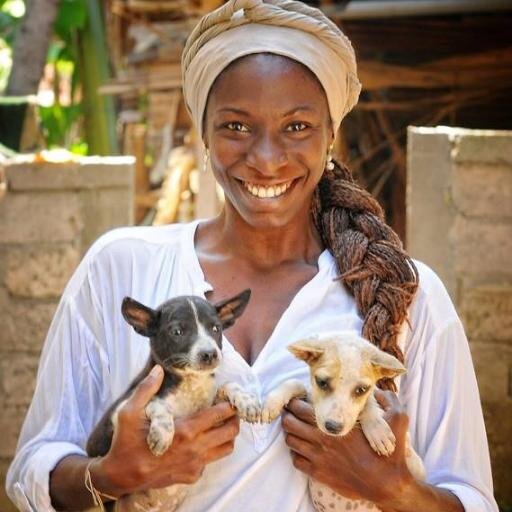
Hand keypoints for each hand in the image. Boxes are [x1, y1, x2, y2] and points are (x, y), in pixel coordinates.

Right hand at [93, 365, 239, 495]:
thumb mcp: (129, 412)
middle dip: (235, 418)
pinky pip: (210, 462)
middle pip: (230, 432)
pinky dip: (212, 451)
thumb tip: (158, 369)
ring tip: (222, 424)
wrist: (121, 477)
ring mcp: (195, 465)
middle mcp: (195, 449)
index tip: (231, 395)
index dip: (230, 403)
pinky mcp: (191, 476)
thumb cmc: (126, 443)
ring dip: (228, 436)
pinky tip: (201, 442)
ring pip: (226, 449)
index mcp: (185, 431)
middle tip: (231, 409)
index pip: (219, 414)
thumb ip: (146, 389)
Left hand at [281, 391, 412, 504]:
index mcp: (335, 424)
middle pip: (289, 422)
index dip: (295, 401)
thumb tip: (381, 391)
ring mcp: (318, 458)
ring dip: (291, 433)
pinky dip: (295, 453)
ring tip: (297, 429)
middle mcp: (322, 440)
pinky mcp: (318, 473)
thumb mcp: (397, 420)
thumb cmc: (389, 453)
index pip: (300, 407)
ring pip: (290, 440)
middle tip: (292, 412)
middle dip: (288, 415)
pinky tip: (303, 450)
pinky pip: (296, 460)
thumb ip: (390, 401)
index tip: (298, 399)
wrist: (386, 485)